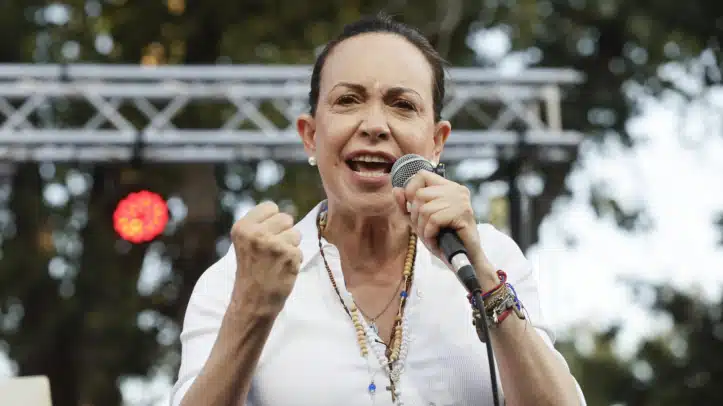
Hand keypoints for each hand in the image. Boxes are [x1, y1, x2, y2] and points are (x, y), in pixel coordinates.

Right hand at [230, 201, 302, 316]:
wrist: (252, 301)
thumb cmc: (252, 271)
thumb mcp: (246, 242)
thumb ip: (261, 226)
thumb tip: (287, 214)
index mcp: (242, 227)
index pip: (270, 207)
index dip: (272, 221)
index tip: (265, 237)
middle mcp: (256, 233)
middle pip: (286, 217)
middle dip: (284, 233)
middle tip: (272, 251)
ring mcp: (274, 244)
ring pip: (296, 233)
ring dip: (291, 247)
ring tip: (277, 261)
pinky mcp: (289, 256)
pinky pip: (300, 250)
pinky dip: (295, 261)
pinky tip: (282, 270)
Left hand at [392, 171, 496, 284]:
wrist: (464, 259)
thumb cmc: (443, 240)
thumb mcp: (419, 221)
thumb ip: (406, 206)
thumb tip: (396, 190)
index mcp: (448, 187)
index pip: (421, 175)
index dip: (410, 190)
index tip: (411, 208)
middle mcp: (456, 190)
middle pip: (420, 194)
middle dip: (416, 216)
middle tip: (424, 230)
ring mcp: (461, 200)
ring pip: (425, 208)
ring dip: (423, 228)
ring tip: (431, 237)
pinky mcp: (463, 213)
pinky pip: (434, 219)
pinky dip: (430, 233)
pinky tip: (435, 241)